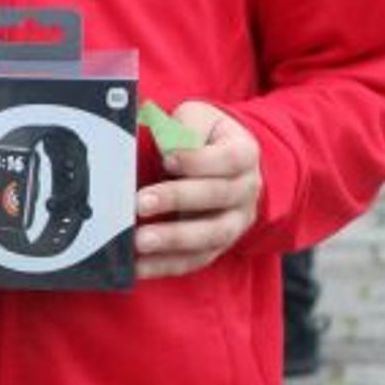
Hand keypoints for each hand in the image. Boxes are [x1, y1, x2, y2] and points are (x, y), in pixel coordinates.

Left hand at [134, 103, 261, 278]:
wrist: (226, 163)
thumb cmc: (204, 137)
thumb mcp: (197, 118)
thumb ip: (182, 128)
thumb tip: (161, 143)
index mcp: (245, 154)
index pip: (229, 159)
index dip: (198, 160)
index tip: (166, 158)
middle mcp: (246, 190)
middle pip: (218, 197)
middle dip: (177, 200)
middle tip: (141, 203)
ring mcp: (234, 222)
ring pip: (210, 235)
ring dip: (173, 239)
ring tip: (140, 241)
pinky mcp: (216, 246)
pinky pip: (195, 260)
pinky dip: (166, 265)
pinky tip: (138, 266)